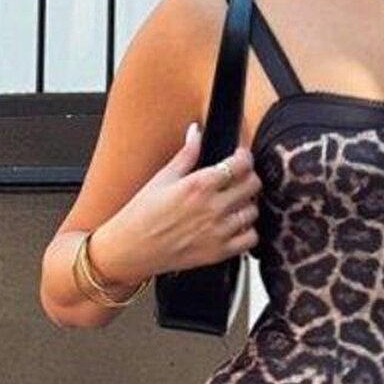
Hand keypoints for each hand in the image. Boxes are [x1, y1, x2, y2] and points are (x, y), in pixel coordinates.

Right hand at [96, 122, 263, 279]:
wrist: (129, 249)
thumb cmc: (141, 214)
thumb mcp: (162, 178)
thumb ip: (186, 153)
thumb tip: (196, 131)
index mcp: (199, 185)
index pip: (241, 164)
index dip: (244, 157)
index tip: (240, 157)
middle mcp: (212, 207)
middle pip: (253, 185)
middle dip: (248, 177)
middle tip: (238, 178)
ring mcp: (217, 231)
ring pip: (254, 210)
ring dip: (247, 204)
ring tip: (234, 203)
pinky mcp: (218, 252)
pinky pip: (250, 239)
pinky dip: (247, 231)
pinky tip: (234, 226)